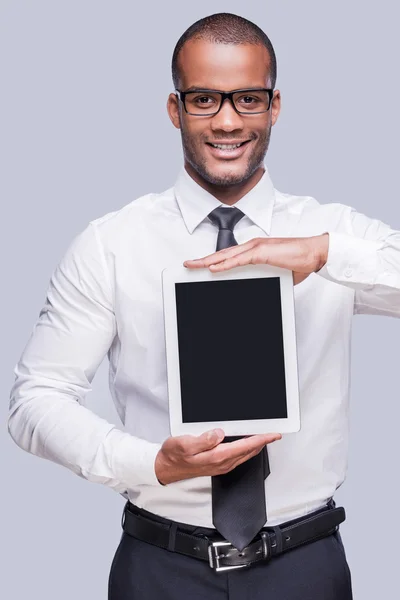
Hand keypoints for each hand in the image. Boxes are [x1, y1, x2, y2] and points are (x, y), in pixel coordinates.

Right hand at [154, 429, 281, 484]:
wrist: (166, 468)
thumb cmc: (173, 456)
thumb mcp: (184, 444)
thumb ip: (203, 440)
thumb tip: (218, 434)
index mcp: (216, 456)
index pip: (245, 446)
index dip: (261, 439)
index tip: (272, 434)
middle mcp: (221, 463)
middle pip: (249, 451)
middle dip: (263, 442)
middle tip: (274, 434)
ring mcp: (220, 465)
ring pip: (245, 455)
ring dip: (256, 446)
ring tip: (264, 437)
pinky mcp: (217, 465)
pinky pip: (238, 457)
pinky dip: (246, 449)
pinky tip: (246, 445)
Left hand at [183, 233, 328, 284]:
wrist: (315, 253)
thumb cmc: (300, 261)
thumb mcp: (278, 272)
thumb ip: (267, 276)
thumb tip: (265, 286)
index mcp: (255, 249)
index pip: (229, 255)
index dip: (214, 260)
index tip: (202, 266)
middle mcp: (253, 245)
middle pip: (222, 253)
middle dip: (203, 259)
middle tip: (188, 264)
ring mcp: (256, 247)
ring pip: (226, 255)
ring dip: (208, 261)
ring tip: (194, 266)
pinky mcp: (261, 252)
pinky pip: (238, 260)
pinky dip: (224, 264)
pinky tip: (213, 268)